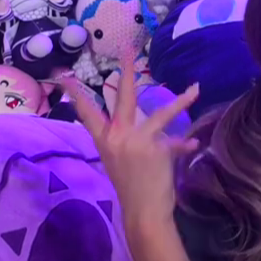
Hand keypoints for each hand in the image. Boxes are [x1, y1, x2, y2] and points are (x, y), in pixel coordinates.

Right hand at [67, 67, 199, 226]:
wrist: (142, 212)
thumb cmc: (130, 186)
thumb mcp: (117, 159)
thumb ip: (124, 138)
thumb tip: (136, 123)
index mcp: (104, 139)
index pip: (86, 111)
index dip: (75, 93)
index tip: (64, 75)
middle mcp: (118, 136)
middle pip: (123, 96)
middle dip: (127, 70)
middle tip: (129, 49)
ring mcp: (138, 141)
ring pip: (163, 114)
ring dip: (182, 101)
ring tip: (195, 89)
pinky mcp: (158, 150)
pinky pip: (177, 141)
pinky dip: (186, 144)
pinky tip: (194, 144)